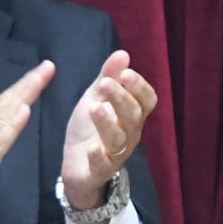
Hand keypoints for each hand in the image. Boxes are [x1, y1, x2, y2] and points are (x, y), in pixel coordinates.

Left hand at [59, 50, 158, 209]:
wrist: (76, 167)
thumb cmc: (90, 129)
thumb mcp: (96, 99)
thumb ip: (108, 77)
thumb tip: (122, 53)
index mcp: (131, 116)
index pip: (146, 101)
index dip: (139, 87)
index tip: (126, 73)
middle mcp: (129, 135)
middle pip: (133, 116)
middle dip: (121, 98)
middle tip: (104, 83)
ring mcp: (115, 154)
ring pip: (119, 139)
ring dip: (108, 123)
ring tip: (95, 108)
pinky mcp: (98, 171)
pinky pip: (103, 165)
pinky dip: (99, 157)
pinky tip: (93, 148)